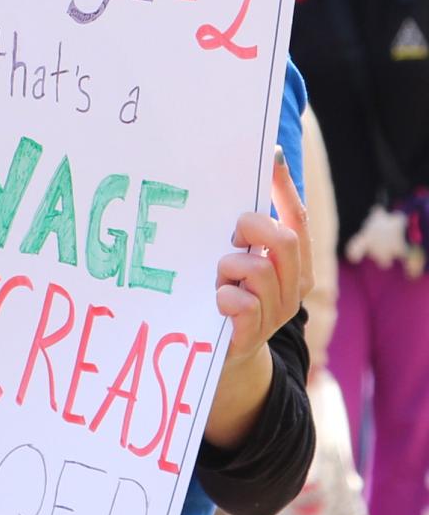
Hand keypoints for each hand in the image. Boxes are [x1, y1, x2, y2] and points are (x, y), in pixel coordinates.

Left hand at [205, 147, 311, 448]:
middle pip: (285, 240)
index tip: (268, 156)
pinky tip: (216, 300)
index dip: (285, 187)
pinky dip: (226, 297)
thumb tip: (229, 180)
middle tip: (231, 234)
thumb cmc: (225, 296)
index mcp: (292, 264)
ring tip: (218, 277)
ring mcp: (274, 314)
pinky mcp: (251, 337)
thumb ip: (240, 231)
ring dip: (232, 266)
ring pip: (261, 270)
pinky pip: (242, 305)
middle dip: (254, 228)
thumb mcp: (235, 259)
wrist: (223, 358)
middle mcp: (291, 287)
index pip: (297, 217)